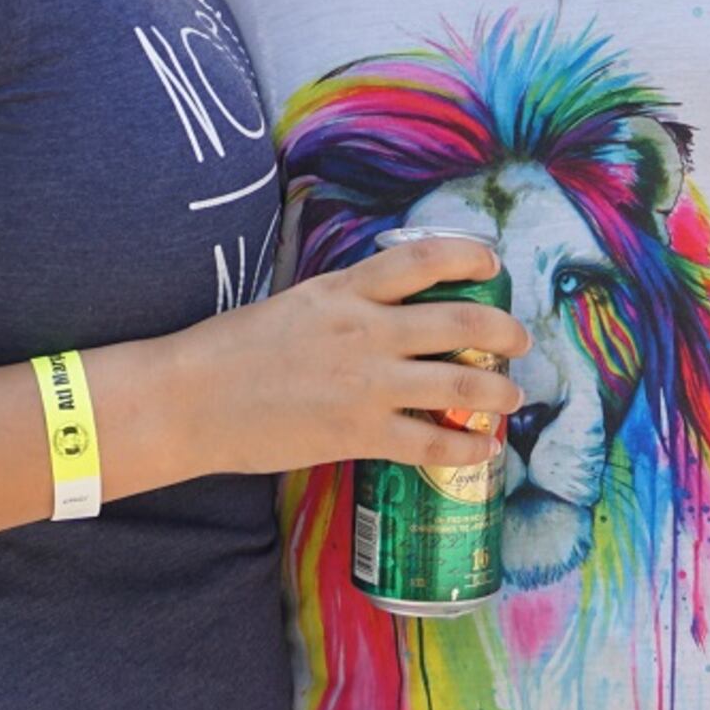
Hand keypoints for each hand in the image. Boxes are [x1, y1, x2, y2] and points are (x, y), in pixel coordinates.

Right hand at [158, 232, 531, 481]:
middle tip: (520, 341)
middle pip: (460, 321)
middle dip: (504, 331)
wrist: (188, 399)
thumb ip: (342, 303)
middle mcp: (366, 328)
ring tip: (512, 397)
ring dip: (498, 391)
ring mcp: (366, 382)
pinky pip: (430, 442)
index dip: (468, 258)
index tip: (492, 266)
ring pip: (459, 384)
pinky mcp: (358, 432)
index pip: (423, 258)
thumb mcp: (294, 303)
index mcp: (344, 288)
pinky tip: (482, 451)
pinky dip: (465, 448)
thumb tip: (381, 308)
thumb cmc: (231, 350)